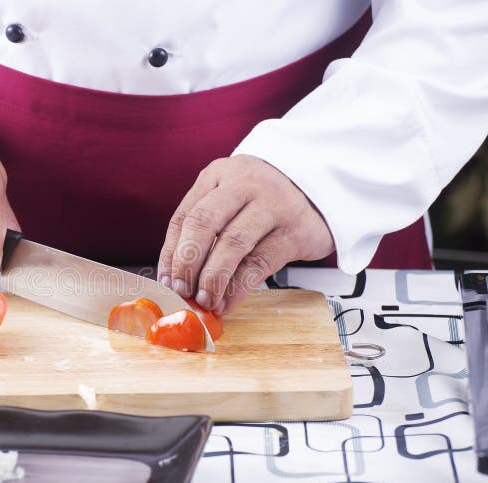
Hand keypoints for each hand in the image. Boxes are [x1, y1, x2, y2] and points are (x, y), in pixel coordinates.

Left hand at [157, 155, 333, 314]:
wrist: (320, 189)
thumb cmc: (264, 200)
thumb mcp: (231, 199)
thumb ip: (206, 229)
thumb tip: (177, 277)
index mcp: (218, 175)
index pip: (184, 216)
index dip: (170, 253)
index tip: (167, 281)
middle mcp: (243, 184)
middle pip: (203, 223)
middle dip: (187, 263)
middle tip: (181, 291)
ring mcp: (272, 205)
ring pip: (232, 244)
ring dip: (212, 279)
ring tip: (205, 301)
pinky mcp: (294, 230)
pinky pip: (259, 263)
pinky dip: (239, 288)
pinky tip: (228, 302)